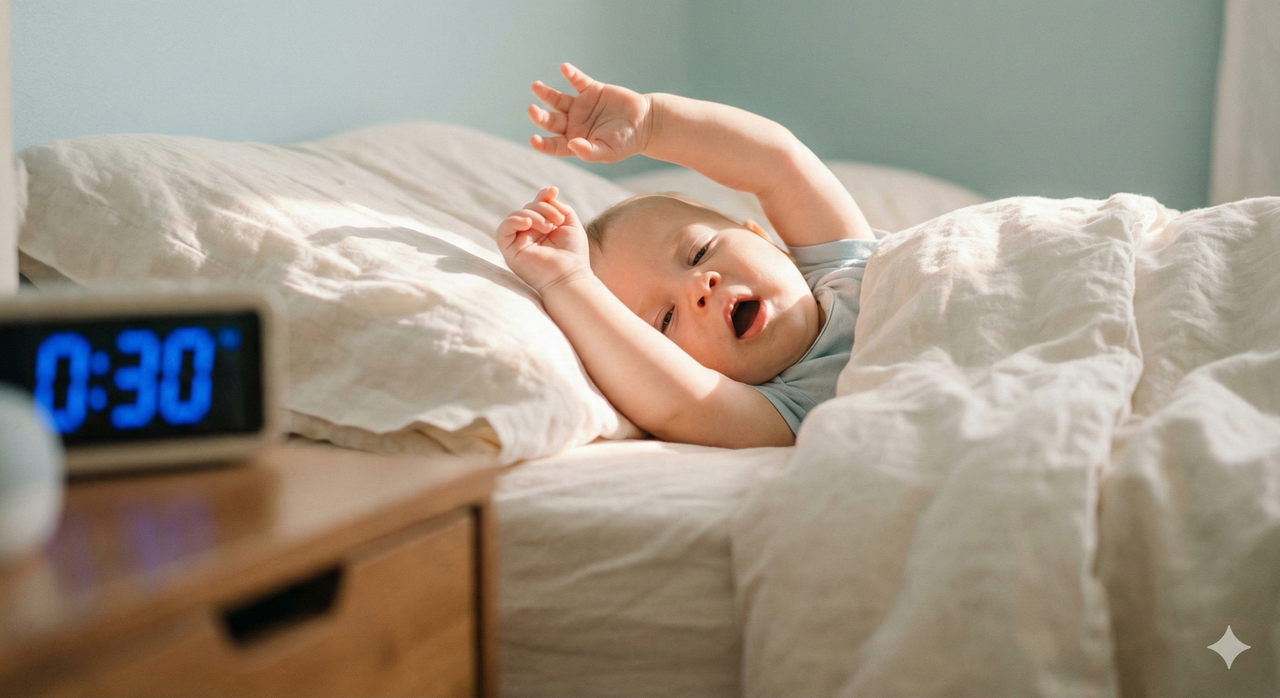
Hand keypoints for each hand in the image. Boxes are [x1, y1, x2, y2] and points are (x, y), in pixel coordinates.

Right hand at [496, 187, 591, 293]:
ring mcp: (518, 243)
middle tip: (557, 221)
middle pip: (527, 208)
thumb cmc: (573, 255)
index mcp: (542, 229)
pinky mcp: (510, 252)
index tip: (553, 191)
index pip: (536, 206)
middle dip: (543, 208)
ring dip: (533, 215)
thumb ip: (559, 207)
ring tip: (548, 227)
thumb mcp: (570, 224)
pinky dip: (514, 221)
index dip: (543, 196)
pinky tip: (528, 224)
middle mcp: (528, 235)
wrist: (570, 277)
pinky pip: (503, 230)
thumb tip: (547, 195)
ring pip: (516, 216)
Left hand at [527, 63, 650, 162]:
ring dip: (546, 93)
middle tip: (531, 110)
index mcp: (575, 141)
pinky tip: (564, 69)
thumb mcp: (609, 152)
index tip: (533, 140)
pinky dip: (571, 74)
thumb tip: (571, 145)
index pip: (554, 144)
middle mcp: (573, 123)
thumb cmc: (627, 142)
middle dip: (539, 116)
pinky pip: (578, 81)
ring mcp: (581, 105)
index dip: (543, 144)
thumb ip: (589, 152)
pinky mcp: (591, 90)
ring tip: (536, 86)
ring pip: (557, 99)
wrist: (646, 122)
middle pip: (551, 120)